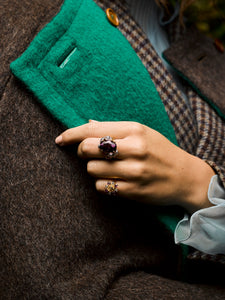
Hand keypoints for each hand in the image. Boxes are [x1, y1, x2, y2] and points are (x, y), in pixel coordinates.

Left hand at [55, 121, 214, 212]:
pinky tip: (114, 180)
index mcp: (135, 130)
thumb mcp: (143, 132)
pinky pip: (102, 187)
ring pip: (92, 169)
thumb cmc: (160, 151)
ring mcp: (134, 172)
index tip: (60, 139)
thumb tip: (87, 124)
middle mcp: (134, 149)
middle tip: (89, 153)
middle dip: (82, 151)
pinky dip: (102, 183)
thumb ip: (114, 129)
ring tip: (108, 167)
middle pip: (88, 148)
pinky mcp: (134, 191)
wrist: (185, 176)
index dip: (72, 134)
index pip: (92, 129)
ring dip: (94, 169)